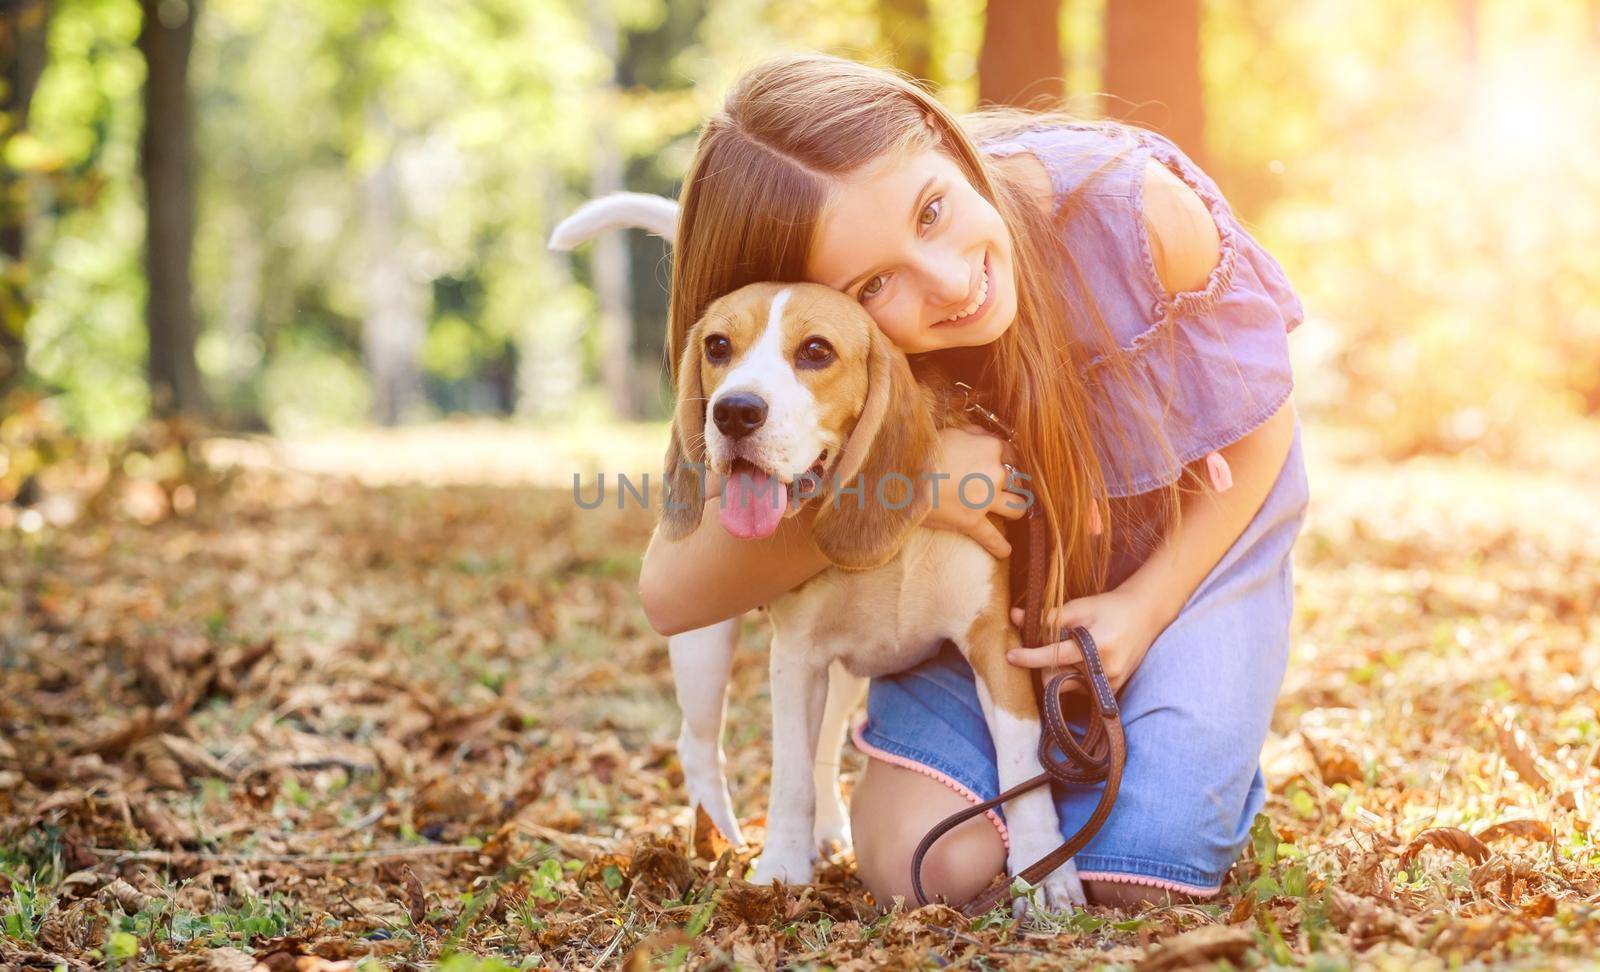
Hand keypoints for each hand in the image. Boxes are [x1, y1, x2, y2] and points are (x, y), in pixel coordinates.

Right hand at [920, 426, 1030, 558]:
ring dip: (1015, 510)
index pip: (1013, 454)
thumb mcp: (952, 432)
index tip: (1005, 466)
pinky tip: (1005, 551)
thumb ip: (974, 434)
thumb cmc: (926, 451)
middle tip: (1008, 489)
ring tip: (1011, 512)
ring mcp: (986, 500)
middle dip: (1015, 486)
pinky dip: (1000, 546)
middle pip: (1020, 482)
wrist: (905, 475)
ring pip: (1017, 508)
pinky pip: (992, 537)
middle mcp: (996, 474)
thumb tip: (984, 437)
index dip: (1009, 461)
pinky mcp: (972, 521)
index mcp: (992, 449)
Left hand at [1005, 587, 1167, 691]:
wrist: (1145, 615)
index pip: (1055, 656)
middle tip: (1043, 648)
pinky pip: (1080, 689)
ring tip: (1069, 650)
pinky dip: (1073, 676)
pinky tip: (1081, 660)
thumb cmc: (1110, 607)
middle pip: (1057, 676)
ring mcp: (1111, 684)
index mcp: (1097, 646)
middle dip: (1044, 665)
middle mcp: (1105, 670)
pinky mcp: (1113, 690)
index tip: (1009, 656)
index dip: (1030, 656)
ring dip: (1059, 671)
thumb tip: (1014, 617)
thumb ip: (1048, 616)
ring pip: (1067, 686)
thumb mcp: (1080, 607)